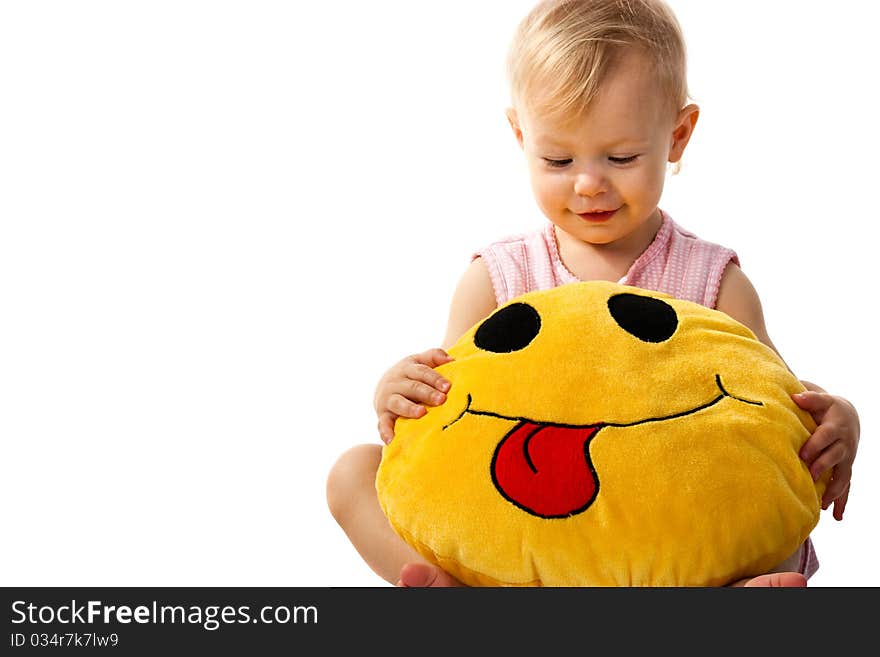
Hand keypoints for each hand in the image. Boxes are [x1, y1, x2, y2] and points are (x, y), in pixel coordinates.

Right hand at [374, 348, 453, 443]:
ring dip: (409, 408)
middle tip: (441, 400)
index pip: (422, 372)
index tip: (448, 387)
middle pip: (412, 387)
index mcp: (407, 368)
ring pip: (398, 403)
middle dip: (427, 393)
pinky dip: (386, 432)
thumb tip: (450, 359)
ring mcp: (388, 399)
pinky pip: (382, 424)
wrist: (384, 387)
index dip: (435, 378)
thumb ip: (434, 356)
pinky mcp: (382, 415)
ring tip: (421, 413)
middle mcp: (396, 382)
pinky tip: (392, 440)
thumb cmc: (410, 375)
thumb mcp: (419, 361)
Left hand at [793, 391, 859, 519]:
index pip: (825, 437)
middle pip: (834, 457)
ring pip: (843, 476)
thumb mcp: (821, 399)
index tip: (803, 454)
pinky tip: (836, 516)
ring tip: (822, 504)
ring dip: (834, 490)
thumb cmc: (827, 407)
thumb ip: (810, 398)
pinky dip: (842, 501)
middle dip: (823, 467)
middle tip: (810, 477)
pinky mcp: (845, 468)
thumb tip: (796, 396)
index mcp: (835, 427)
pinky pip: (846, 487)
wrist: (847, 416)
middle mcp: (844, 444)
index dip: (815, 445)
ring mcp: (846, 458)